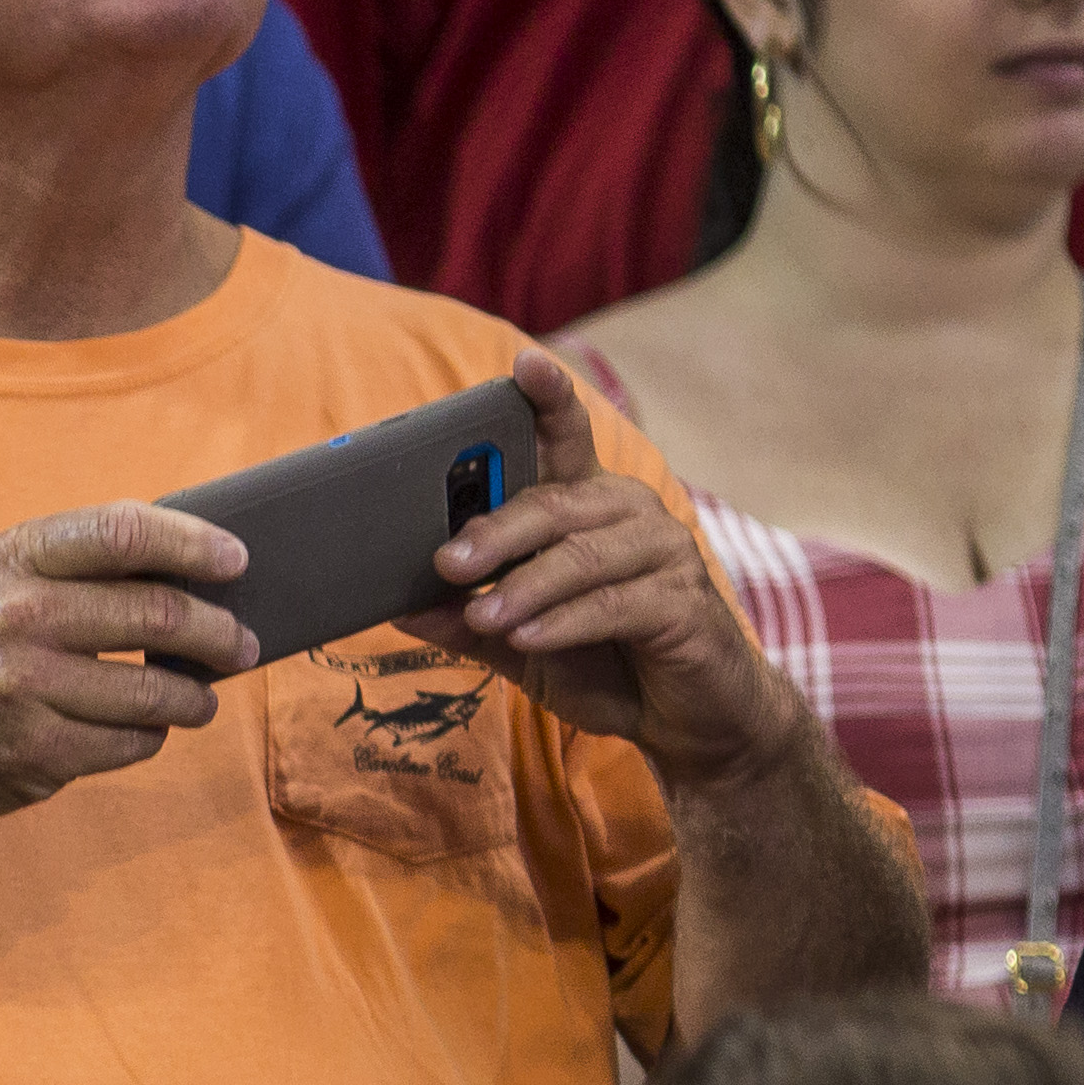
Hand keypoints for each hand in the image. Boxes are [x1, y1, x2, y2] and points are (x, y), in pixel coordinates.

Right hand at [0, 500, 256, 840]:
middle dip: (219, 633)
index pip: (125, 534)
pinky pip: (132, 742)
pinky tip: (142, 727)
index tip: (237, 562)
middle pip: (157, 615)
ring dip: (196, 696)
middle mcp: (16, 618)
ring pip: (156, 691)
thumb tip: (201, 564)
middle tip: (241, 645)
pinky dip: (151, 735)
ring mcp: (25, 689)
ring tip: (201, 696)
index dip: (194, 545)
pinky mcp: (36, 752)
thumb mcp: (2, 583)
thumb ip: (82, 565)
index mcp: (14, 559)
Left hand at [398, 348, 815, 788]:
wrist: (684, 721)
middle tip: (447, 561)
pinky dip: (566, 621)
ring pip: (584, 555)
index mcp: (587, 507)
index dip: (548, 399)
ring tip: (482, 614)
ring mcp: (664, 555)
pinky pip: (616, 604)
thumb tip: (399, 607)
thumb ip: (466, 620)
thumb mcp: (518, 644)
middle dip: (496, 530)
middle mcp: (630, 515)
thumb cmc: (601, 663)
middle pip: (556, 503)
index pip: (565, 440)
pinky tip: (529, 637)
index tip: (524, 364)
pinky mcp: (684, 604)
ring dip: (526, 586)